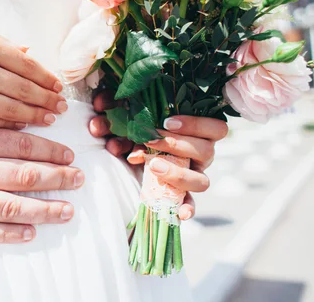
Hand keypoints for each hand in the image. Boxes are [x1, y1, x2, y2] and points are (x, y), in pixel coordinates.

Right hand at [0, 20, 66, 128]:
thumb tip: (28, 50)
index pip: (27, 63)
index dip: (46, 77)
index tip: (58, 86)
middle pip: (25, 88)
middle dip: (47, 99)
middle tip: (62, 107)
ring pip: (11, 109)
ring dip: (34, 115)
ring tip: (49, 118)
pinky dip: (9, 125)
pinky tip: (22, 126)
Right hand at [0, 116, 82, 243]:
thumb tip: (14, 121)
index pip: (20, 144)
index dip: (49, 149)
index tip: (68, 154)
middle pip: (24, 175)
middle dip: (57, 178)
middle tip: (79, 179)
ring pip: (11, 206)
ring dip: (44, 209)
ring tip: (66, 210)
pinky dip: (10, 233)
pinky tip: (30, 233)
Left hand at [89, 90, 228, 219]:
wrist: (131, 150)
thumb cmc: (140, 127)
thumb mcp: (136, 116)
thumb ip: (122, 108)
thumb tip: (100, 103)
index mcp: (199, 132)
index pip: (216, 128)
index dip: (195, 124)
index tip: (166, 122)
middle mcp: (201, 155)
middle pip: (206, 151)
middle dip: (176, 146)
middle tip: (150, 141)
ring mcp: (194, 176)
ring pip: (201, 181)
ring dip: (177, 174)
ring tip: (153, 167)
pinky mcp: (181, 195)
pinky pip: (190, 205)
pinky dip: (186, 209)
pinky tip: (180, 214)